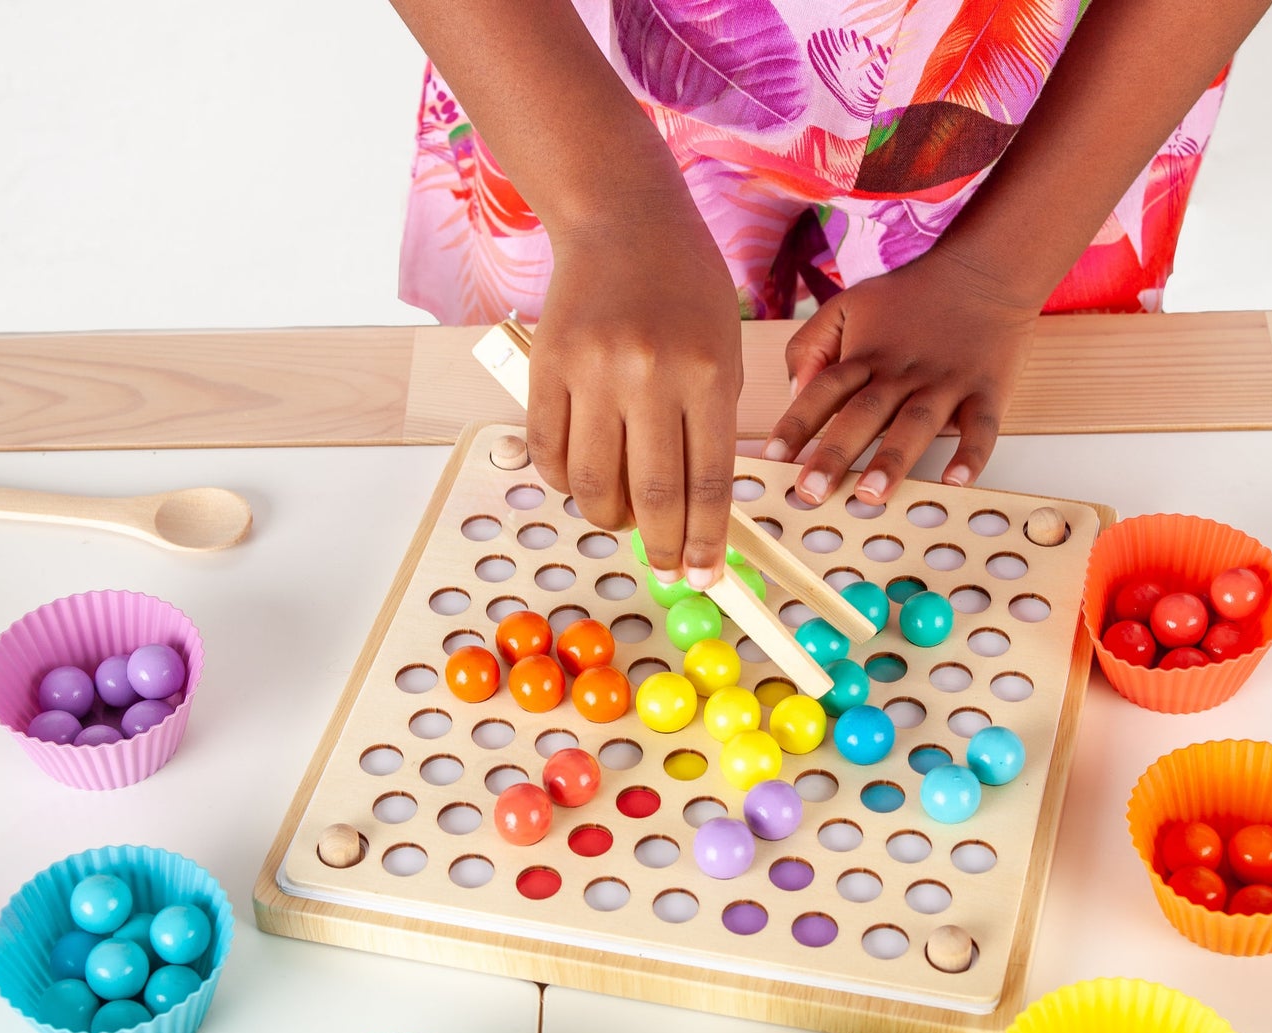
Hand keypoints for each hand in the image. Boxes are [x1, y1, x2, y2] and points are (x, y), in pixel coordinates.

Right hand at [526, 199, 743, 587]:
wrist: (623, 220)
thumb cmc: (684, 289)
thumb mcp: (724, 352)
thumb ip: (709, 429)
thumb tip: (695, 513)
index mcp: (707, 374)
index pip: (707, 483)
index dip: (706, 541)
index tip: (705, 574)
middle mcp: (650, 375)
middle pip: (652, 495)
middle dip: (663, 546)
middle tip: (669, 567)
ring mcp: (593, 371)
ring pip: (592, 484)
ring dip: (609, 518)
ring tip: (623, 518)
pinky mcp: (547, 367)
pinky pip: (550, 452)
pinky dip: (565, 482)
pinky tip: (584, 482)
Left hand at [763, 246, 1039, 505]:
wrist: (988, 269)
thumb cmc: (912, 296)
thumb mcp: (849, 304)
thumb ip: (812, 345)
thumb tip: (795, 393)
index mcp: (866, 356)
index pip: (823, 391)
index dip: (797, 422)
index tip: (773, 456)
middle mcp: (902, 374)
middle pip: (863, 415)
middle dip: (835, 454)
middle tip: (811, 491)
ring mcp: (945, 383)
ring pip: (915, 425)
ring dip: (893, 460)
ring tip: (871, 495)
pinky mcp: (986, 391)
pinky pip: (981, 426)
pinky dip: (972, 453)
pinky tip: (956, 481)